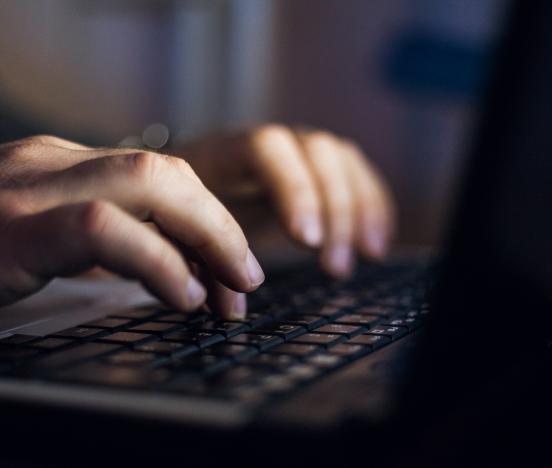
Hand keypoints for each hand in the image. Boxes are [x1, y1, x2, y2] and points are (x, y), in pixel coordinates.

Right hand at [0, 135, 262, 345]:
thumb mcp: (11, 237)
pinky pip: (102, 229)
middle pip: (168, 173)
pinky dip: (155, 261)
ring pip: (149, 184)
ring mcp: (24, 192)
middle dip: (222, 227)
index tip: (229, 275)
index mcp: (52, 167)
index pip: (158, 178)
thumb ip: (71, 240)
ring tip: (229, 291)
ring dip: (207, 239)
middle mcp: (46, 166)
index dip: (209, 224)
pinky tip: (179, 295)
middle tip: (247, 282)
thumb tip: (140, 272)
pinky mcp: (1, 232)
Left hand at [179, 125, 394, 276]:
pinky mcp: (315, 171)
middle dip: (334, 207)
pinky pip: (356, 175)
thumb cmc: (175, 219)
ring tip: (366, 257)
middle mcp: (266, 144)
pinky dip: (373, 206)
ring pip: (341, 160)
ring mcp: (294, 152)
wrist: (177, 195)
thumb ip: (200, 260)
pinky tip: (376, 244)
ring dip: (359, 209)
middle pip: (316, 150)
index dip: (293, 190)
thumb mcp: (177, 233)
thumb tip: (232, 306)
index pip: (266, 148)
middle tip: (333, 265)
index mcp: (223, 151)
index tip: (306, 240)